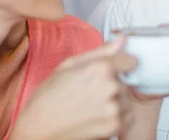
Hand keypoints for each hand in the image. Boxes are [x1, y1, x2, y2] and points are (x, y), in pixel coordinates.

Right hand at [10, 36, 136, 139]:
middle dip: (112, 84)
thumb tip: (121, 40)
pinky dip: (114, 117)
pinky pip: (124, 117)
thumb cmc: (49, 96)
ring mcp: (113, 108)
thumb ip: (100, 51)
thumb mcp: (69, 65)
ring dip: (114, 101)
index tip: (115, 68)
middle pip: (124, 81)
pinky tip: (94, 116)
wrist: (39, 128)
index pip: (130, 60)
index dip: (121, 64)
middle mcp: (109, 87)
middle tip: (89, 91)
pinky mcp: (114, 127)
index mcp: (100, 68)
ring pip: (125, 100)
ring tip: (90, 105)